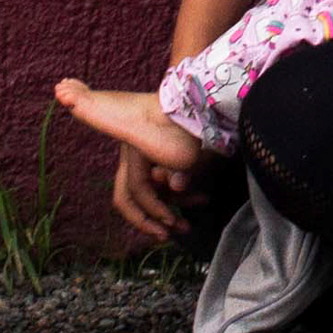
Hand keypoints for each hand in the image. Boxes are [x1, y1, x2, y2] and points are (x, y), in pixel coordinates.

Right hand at [109, 123, 203, 241]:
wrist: (202, 97)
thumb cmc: (191, 118)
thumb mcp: (187, 142)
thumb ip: (179, 167)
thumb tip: (177, 185)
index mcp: (135, 152)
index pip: (133, 192)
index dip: (148, 213)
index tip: (168, 226)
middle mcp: (135, 156)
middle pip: (129, 196)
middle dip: (145, 218)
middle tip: (165, 235)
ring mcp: (147, 157)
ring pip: (150, 192)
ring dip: (168, 209)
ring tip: (187, 225)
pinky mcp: (161, 158)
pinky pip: (164, 184)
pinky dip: (179, 195)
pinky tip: (202, 199)